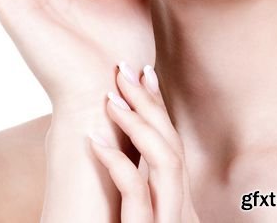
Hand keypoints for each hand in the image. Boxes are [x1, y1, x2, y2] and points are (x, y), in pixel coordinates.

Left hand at [89, 63, 200, 221]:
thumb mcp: (127, 214)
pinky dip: (118, 164)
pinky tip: (95, 140)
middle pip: (172, 143)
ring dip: (139, 123)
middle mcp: (180, 209)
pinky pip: (137, 195)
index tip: (145, 72)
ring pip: (166, 161)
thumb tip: (95, 139)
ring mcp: (170, 222)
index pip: (171, 144)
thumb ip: (125, 188)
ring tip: (112, 98)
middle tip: (126, 69)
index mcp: (175, 202)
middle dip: (149, 102)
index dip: (158, 105)